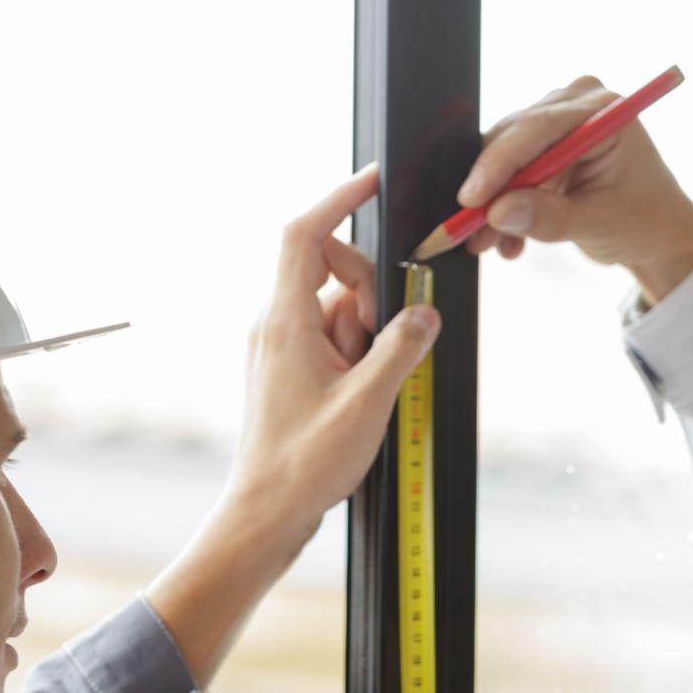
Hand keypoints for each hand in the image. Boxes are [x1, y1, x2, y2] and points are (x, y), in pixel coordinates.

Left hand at [228, 164, 439, 552]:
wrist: (267, 511)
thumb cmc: (305, 463)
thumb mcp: (367, 403)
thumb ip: (400, 349)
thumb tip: (424, 313)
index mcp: (285, 321)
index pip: (307, 235)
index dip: (339, 200)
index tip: (372, 181)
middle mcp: (276, 324)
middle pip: (333, 272)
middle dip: (368, 297)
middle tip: (380, 348)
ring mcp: (280, 346)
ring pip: (336, 310)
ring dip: (363, 336)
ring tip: (362, 389)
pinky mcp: (288, 368)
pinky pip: (331, 339)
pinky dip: (354, 356)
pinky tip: (357, 397)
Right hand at [457, 75, 692, 303]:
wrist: (659, 231)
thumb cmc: (645, 221)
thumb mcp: (599, 223)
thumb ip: (549, 218)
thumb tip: (498, 214)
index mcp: (602, 112)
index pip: (537, 129)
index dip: (499, 165)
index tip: (472, 199)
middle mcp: (576, 104)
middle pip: (513, 139)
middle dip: (490, 190)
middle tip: (467, 232)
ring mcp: (559, 121)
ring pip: (505, 158)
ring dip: (493, 205)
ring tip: (487, 246)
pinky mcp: (545, 145)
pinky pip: (510, 172)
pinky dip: (505, 207)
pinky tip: (508, 243)